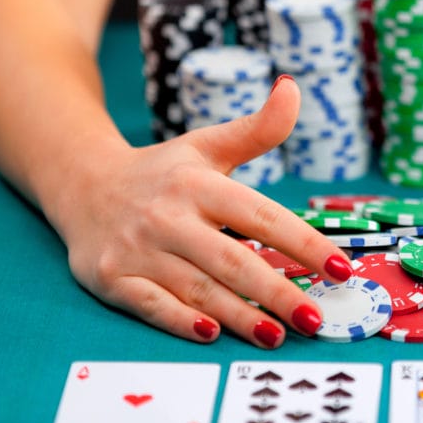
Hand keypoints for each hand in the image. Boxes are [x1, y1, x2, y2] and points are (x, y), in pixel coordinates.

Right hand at [51, 75, 352, 347]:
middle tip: (316, 319)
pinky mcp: (111, 277)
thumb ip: (258, 128)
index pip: (263, 216)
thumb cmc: (163, 171)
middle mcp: (169, 216)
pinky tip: (211, 333)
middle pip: (234, 260)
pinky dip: (180, 320)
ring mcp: (138, 249)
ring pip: (198, 288)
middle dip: (278, 292)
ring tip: (278, 335)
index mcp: (199, 183)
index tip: (341, 268)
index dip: (304, 243)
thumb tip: (294, 87)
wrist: (82, 184)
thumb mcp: (208, 145)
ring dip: (240, 315)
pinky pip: (151, 304)